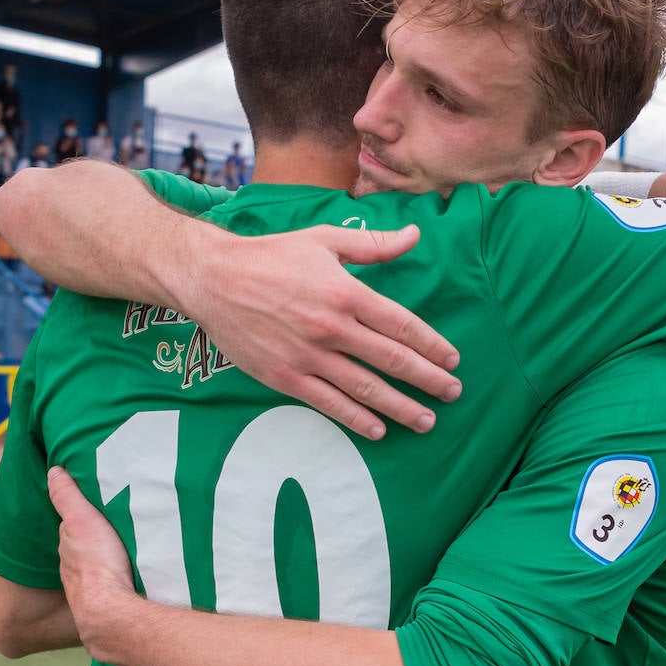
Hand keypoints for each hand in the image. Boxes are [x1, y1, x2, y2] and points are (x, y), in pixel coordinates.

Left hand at [47, 466, 137, 660]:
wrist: (109, 612)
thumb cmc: (96, 565)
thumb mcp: (82, 520)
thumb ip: (67, 497)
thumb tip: (53, 471)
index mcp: (68, 549)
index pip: (71, 529)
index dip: (79, 518)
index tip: (90, 512)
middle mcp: (72, 571)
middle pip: (83, 551)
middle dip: (93, 543)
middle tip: (109, 533)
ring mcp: (88, 591)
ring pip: (96, 570)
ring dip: (106, 562)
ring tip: (122, 554)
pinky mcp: (107, 606)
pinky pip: (110, 589)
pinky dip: (116, 581)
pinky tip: (127, 580)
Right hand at [189, 223, 461, 440]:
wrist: (212, 278)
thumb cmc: (270, 256)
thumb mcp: (324, 240)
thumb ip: (374, 245)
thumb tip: (416, 235)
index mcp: (345, 292)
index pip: (401, 324)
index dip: (431, 345)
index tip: (453, 360)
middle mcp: (331, 327)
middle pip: (391, 360)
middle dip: (428, 379)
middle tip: (453, 393)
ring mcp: (308, 356)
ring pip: (365, 388)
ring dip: (401, 407)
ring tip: (427, 420)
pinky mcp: (285, 377)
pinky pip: (328, 403)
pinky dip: (356, 419)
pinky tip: (378, 430)